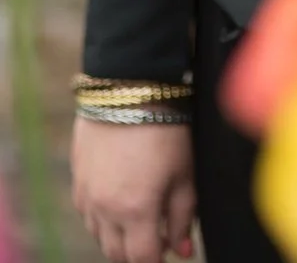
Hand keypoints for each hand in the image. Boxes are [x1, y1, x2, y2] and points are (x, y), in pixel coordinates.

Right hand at [70, 116, 196, 262]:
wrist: (128, 87)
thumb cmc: (165, 127)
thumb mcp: (184, 172)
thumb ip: (183, 216)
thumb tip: (183, 250)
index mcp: (135, 210)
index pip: (142, 258)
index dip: (158, 257)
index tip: (170, 246)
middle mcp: (104, 210)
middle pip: (117, 254)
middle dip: (138, 251)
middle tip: (158, 232)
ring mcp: (86, 196)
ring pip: (99, 236)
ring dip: (119, 235)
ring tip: (141, 212)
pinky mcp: (77, 180)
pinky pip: (87, 214)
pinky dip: (103, 216)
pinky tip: (121, 196)